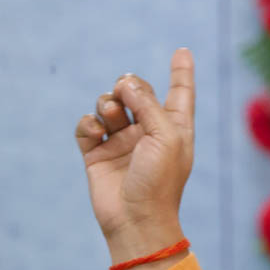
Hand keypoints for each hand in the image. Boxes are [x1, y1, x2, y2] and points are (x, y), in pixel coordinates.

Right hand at [75, 48, 195, 269]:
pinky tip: (94, 129)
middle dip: (130, 86)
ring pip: (111, 105)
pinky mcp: (97, 152)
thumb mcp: (166, 136)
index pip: (180, 93)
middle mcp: (150, 130)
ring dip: (108, 103)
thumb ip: (148, 104)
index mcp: (175, 127)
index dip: (181, 72)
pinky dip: (88, 123)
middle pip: (138, 92)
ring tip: (110, 115)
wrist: (136, 219)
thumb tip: (125, 83)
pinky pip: (88, 125)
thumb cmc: (160, 180)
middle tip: (124, 92)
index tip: (182, 51)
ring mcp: (123, 141)